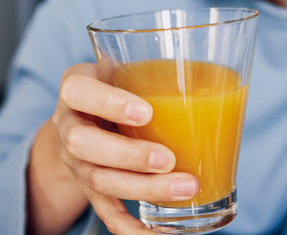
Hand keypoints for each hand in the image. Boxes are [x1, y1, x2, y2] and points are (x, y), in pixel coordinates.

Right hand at [34, 63, 199, 233]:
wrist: (86, 116)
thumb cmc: (118, 85)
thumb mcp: (126, 70)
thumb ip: (151, 73)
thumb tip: (218, 81)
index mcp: (76, 87)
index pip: (78, 90)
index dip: (109, 103)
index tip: (147, 112)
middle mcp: (68, 124)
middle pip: (82, 144)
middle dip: (128, 155)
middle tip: (168, 159)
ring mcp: (75, 159)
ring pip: (97, 180)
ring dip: (142, 188)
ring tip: (185, 188)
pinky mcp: (88, 188)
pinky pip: (105, 211)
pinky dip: (132, 226)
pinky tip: (158, 233)